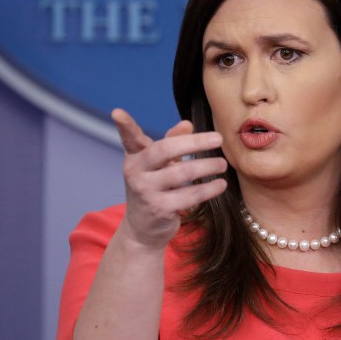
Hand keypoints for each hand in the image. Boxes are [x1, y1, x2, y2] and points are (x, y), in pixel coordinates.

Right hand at [111, 108, 227, 249]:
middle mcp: (136, 172)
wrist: (143, 229)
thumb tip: (187, 124)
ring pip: (182, 173)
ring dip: (207, 166)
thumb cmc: (154, 188)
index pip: (130, 138)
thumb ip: (172, 141)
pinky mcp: (159, 209)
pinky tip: (221, 184)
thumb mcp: (160, 164)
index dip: (124, 126)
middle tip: (218, 139)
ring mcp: (146, 191)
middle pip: (164, 150)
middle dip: (194, 143)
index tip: (118, 113)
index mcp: (135, 156)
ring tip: (222, 164)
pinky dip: (209, 189)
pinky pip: (190, 195)